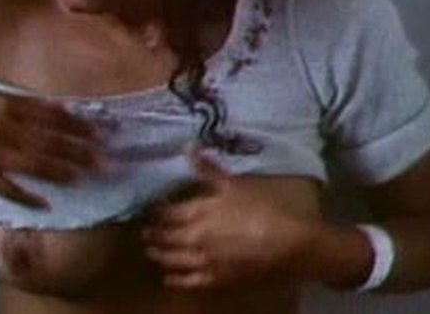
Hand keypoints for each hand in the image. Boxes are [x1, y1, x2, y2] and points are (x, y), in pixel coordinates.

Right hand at [0, 92, 101, 207]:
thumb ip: (20, 103)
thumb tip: (59, 108)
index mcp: (4, 102)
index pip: (50, 115)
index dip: (78, 124)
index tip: (101, 131)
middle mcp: (1, 125)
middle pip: (48, 140)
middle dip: (79, 151)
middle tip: (105, 160)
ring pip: (33, 163)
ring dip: (61, 171)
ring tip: (84, 177)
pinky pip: (7, 187)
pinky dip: (27, 196)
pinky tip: (47, 203)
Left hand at [142, 149, 321, 289]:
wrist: (286, 242)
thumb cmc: (261, 208)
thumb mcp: (233, 184)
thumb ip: (208, 169)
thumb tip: (187, 147)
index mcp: (197, 213)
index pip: (167, 213)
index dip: (156, 212)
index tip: (149, 209)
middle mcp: (194, 238)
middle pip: (165, 237)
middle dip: (152, 234)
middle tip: (143, 231)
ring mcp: (203, 261)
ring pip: (172, 260)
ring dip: (158, 255)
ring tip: (150, 251)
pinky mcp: (215, 280)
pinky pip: (188, 282)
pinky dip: (175, 280)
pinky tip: (169, 278)